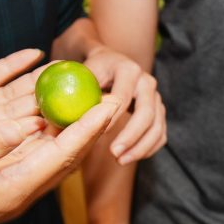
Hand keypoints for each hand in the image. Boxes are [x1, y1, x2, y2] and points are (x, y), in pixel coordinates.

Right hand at [0, 95, 122, 223]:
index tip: (109, 103)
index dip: (88, 127)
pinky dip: (50, 134)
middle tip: (111, 95)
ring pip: (54, 155)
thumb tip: (24, 123)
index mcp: (12, 188)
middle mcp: (19, 190)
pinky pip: (36, 156)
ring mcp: (11, 189)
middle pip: (68, 155)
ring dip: (74, 127)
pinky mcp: (1, 185)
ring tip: (90, 100)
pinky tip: (49, 116)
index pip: (62, 153)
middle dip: (92, 125)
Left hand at [82, 45, 165, 164]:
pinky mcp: (159, 110)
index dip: (112, 118)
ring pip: (157, 126)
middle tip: (115, 154)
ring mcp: (155, 96)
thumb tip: (63, 113)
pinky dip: (148, 148)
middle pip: (146, 113)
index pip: (123, 97)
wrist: (109, 62)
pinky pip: (160, 133)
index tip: (99, 135)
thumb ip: (78, 89)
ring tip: (120, 160)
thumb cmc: (92, 70)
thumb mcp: (84, 72)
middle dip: (131, 137)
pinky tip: (130, 157)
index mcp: (127, 69)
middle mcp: (146, 81)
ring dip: (140, 147)